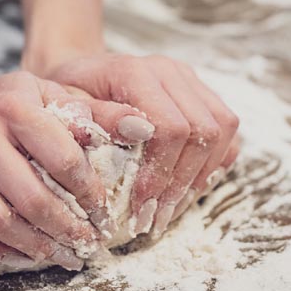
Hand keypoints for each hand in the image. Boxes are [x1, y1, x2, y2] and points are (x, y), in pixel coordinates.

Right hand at [0, 71, 151, 268]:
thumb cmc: (6, 109)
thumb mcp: (49, 97)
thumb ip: (95, 113)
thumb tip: (144, 129)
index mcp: (13, 102)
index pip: (63, 159)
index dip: (90, 194)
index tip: (104, 215)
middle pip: (30, 198)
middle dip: (66, 230)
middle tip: (86, 247)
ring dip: (32, 247)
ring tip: (57, 256)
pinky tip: (11, 256)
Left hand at [43, 54, 239, 237]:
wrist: (78, 75)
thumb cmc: (66, 97)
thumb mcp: (65, 109)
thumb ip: (96, 118)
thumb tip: (137, 132)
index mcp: (135, 72)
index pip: (170, 127)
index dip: (160, 174)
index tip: (140, 208)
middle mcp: (170, 71)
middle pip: (203, 131)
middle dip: (180, 184)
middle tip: (155, 219)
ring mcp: (189, 80)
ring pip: (222, 131)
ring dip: (199, 178)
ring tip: (170, 211)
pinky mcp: (200, 93)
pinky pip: (226, 132)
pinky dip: (212, 165)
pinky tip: (184, 190)